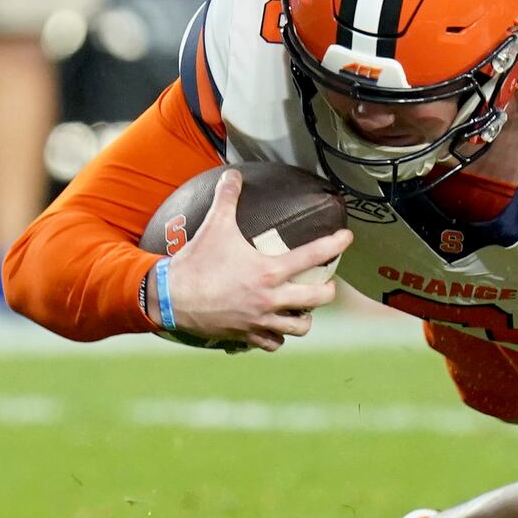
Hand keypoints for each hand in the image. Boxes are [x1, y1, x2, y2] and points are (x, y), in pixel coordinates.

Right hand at [153, 170, 352, 351]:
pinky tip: (275, 327)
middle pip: (319, 299)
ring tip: (302, 308)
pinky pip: (273, 343)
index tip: (347, 239)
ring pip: (300, 327)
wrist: (170, 297)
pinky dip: (277, 337)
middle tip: (325, 283)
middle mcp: (271, 298)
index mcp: (269, 271)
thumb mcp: (214, 226)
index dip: (335, 245)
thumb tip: (233, 174)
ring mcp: (260, 320)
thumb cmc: (196, 261)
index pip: (314, 256)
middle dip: (327, 290)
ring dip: (305, 318)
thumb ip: (227, 198)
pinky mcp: (247, 335)